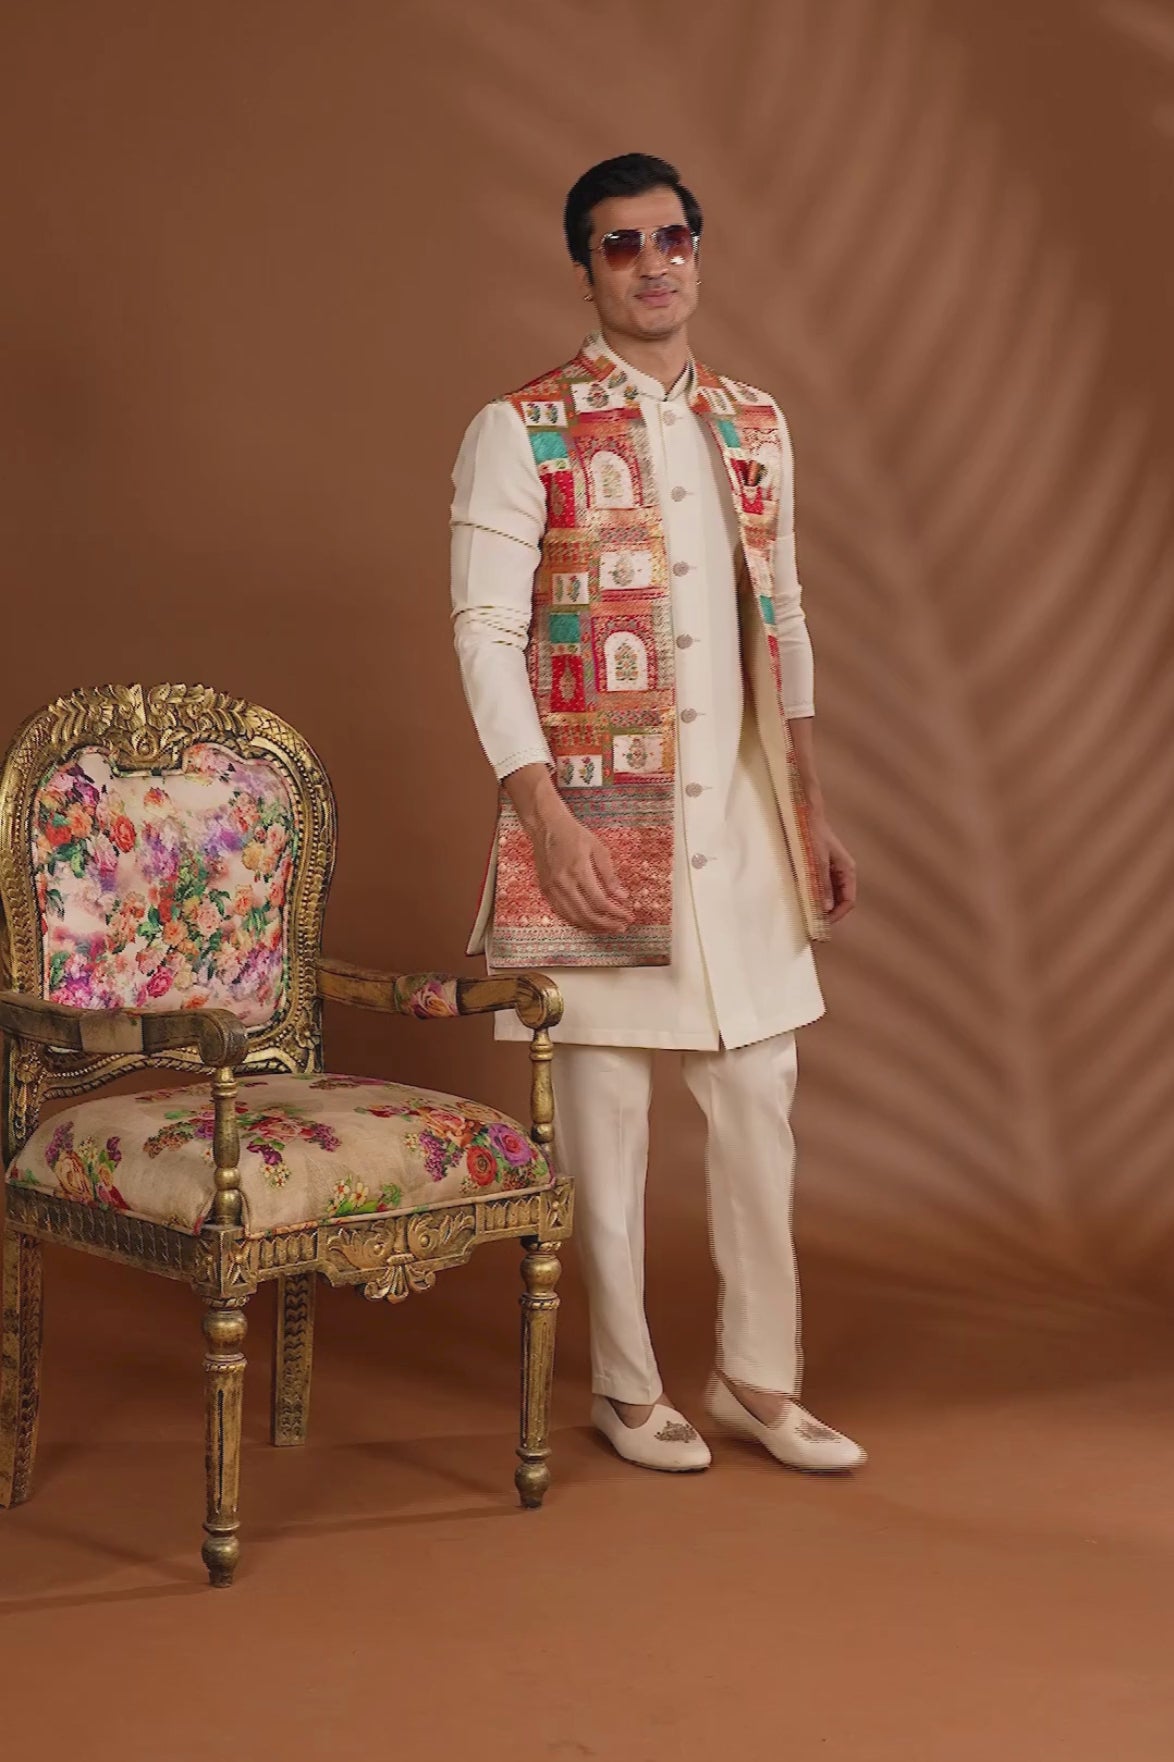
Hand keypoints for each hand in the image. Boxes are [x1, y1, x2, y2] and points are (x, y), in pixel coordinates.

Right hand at [532, 809, 633, 934]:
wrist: (546, 827)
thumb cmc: (573, 834)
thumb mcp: (598, 849)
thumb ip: (609, 875)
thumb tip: (622, 896)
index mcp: (579, 871)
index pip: (600, 902)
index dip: (616, 913)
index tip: (628, 917)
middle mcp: (563, 883)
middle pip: (587, 915)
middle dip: (606, 925)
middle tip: (620, 927)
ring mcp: (552, 889)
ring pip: (573, 918)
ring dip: (592, 927)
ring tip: (607, 929)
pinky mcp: (545, 890)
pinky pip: (561, 913)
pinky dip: (576, 922)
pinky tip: (588, 923)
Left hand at [810, 813, 856, 924]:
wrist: (804, 814)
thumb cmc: (813, 834)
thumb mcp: (817, 860)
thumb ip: (821, 883)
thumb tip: (825, 907)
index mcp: (847, 871)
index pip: (848, 901)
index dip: (837, 916)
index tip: (822, 925)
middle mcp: (841, 873)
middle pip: (839, 901)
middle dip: (827, 915)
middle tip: (812, 927)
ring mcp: (830, 872)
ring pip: (828, 897)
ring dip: (819, 908)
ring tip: (806, 918)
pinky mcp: (819, 869)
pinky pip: (819, 889)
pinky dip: (813, 897)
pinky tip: (802, 902)